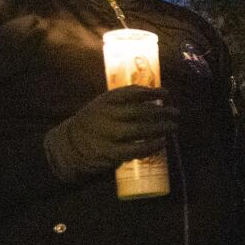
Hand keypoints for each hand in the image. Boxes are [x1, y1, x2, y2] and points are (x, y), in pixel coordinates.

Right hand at [44, 86, 178, 181]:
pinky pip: (136, 149)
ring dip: (160, 128)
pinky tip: (162, 142)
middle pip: (139, 112)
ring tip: (173, 126)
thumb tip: (153, 99)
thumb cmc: (93, 123)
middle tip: (175, 112)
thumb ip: (121, 102)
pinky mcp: (111, 153)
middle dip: (160, 111)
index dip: (150, 92)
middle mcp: (106, 116)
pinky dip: (151, 145)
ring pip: (140, 130)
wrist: (68, 146)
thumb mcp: (101, 106)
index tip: (166, 93)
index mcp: (104, 101)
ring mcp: (108, 135)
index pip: (130, 93)